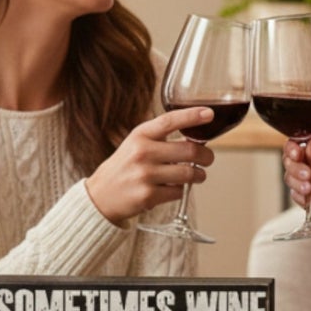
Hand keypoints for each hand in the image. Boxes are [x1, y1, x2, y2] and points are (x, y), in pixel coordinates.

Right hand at [85, 106, 216, 224]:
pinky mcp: (148, 196)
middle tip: (208, 159)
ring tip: (197, 175)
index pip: (169, 121)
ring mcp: (145, 175)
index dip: (192, 116)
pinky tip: (172, 188)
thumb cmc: (126, 167)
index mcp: (140, 135)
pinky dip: (181, 191)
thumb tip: (198, 137)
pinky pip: (178, 192)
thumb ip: (162, 138)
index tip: (208, 114)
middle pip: (189, 150)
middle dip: (206, 156)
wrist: (101, 196)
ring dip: (199, 175)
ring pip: (189, 173)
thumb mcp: (137, 144)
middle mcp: (142, 153)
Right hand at [284, 135, 310, 259]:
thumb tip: (308, 147)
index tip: (298, 153)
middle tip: (308, 174)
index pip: (301, 141)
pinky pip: (295, 196)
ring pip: (289, 177)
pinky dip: (302, 197)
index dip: (295, 146)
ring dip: (297, 182)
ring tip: (310, 188)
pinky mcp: (307, 198)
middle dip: (295, 166)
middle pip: (290, 159)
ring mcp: (309, 181)